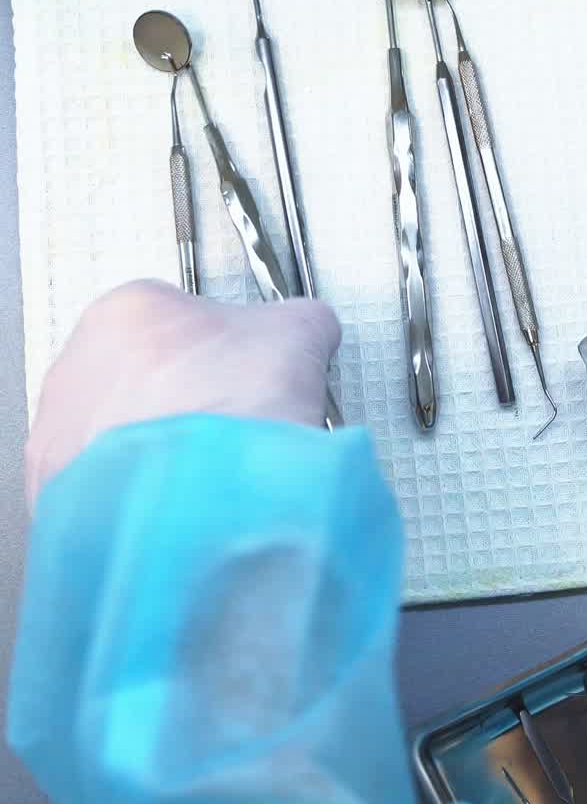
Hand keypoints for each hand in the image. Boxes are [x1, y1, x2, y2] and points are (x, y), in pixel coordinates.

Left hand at [26, 280, 340, 508]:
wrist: (206, 492)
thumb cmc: (232, 410)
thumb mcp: (298, 334)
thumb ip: (299, 320)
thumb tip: (310, 327)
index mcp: (128, 310)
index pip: (181, 319)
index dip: (224, 348)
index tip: (247, 371)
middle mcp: (78, 364)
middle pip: (145, 374)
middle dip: (186, 395)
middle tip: (231, 418)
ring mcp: (60, 429)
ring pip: (122, 429)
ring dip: (162, 443)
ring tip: (212, 463)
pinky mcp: (59, 487)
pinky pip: (108, 482)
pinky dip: (143, 489)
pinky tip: (184, 494)